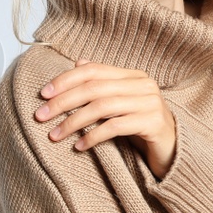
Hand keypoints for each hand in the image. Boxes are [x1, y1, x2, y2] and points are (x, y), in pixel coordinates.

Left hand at [35, 59, 177, 178]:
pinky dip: (93, 136)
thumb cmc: (140, 126)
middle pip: (94, 88)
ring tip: (54, 135)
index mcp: (132, 75)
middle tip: (40, 115)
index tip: (43, 94)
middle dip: (63, 102)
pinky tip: (79, 146)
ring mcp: (150, 102)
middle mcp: (143, 84)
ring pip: (102, 106)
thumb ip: (102, 83)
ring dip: (73, 121)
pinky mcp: (153, 122)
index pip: (93, 70)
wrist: (173, 150)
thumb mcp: (120, 103)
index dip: (65, 80)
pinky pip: (115, 126)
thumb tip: (78, 62)